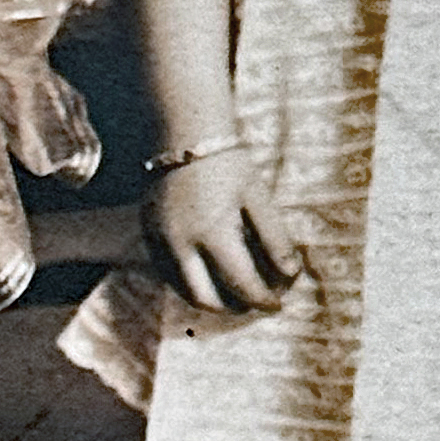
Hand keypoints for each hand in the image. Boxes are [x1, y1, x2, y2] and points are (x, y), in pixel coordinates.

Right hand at [142, 146, 303, 313]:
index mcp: (212, 232)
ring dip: (210, 300)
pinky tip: (209, 276)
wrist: (186, 133)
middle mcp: (180, 243)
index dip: (263, 300)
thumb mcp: (259, 198)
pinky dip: (189, 284)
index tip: (278, 305)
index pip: (241, 284)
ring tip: (234, 293)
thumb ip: (275, 239)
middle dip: (234, 307)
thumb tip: (292, 276)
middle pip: (206, 300)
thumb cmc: (229, 163)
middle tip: (254, 302)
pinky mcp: (148, 234)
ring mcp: (159, 241)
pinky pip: (167, 274)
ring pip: (183, 291)